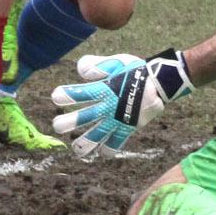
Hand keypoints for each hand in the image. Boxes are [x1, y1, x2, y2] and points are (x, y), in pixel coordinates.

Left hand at [51, 50, 193, 157]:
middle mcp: (109, 106)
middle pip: (84, 117)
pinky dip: (108, 150)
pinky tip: (100, 153)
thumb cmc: (135, 70)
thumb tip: (81, 71)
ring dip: (84, 143)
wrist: (159, 83)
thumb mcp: (116, 61)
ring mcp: (118, 119)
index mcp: (104, 89)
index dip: (67, 96)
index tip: (56, 97)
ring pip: (97, 135)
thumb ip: (97, 65)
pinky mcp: (127, 128)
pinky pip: (116, 143)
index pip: (81, 94)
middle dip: (68, 123)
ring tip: (76, 148)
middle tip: (57, 126)